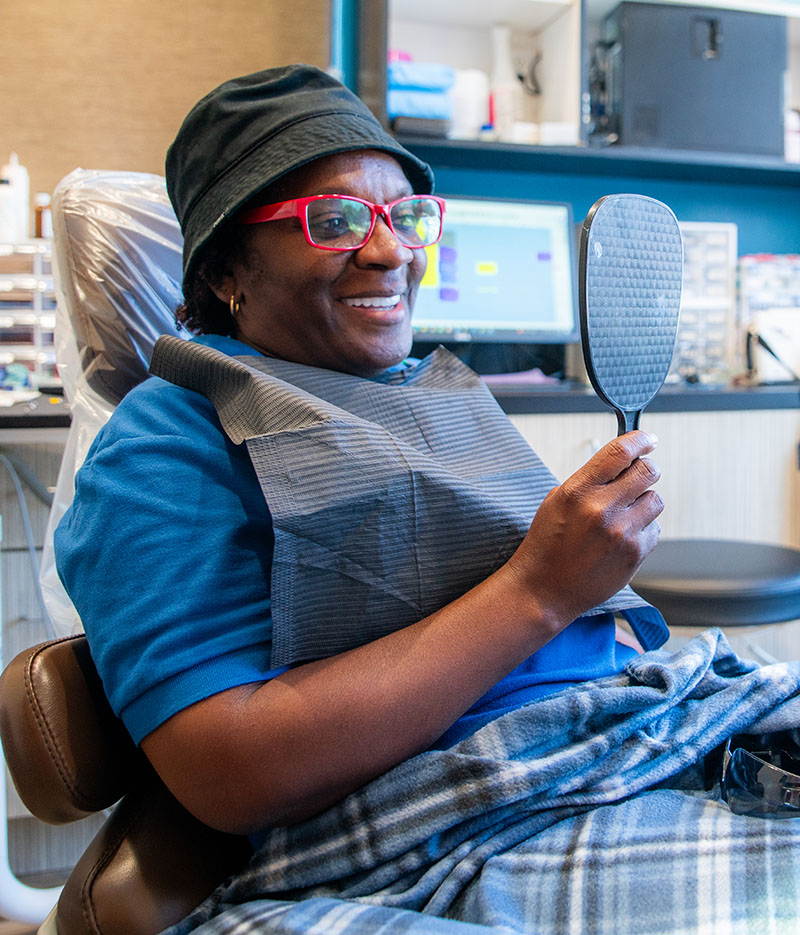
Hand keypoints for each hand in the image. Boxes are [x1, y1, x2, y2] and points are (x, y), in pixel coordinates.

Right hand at [506, 430, 662, 628]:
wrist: (543, 590)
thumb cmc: (547, 544)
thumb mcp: (557, 501)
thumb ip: (589, 481)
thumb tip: (623, 464)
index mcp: (578, 491)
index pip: (619, 452)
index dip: (640, 439)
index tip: (648, 439)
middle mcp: (602, 509)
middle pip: (648, 471)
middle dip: (646, 470)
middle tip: (637, 478)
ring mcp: (622, 533)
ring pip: (656, 500)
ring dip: (644, 502)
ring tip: (622, 516)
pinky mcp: (635, 554)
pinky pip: (654, 529)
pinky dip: (642, 530)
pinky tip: (620, 540)